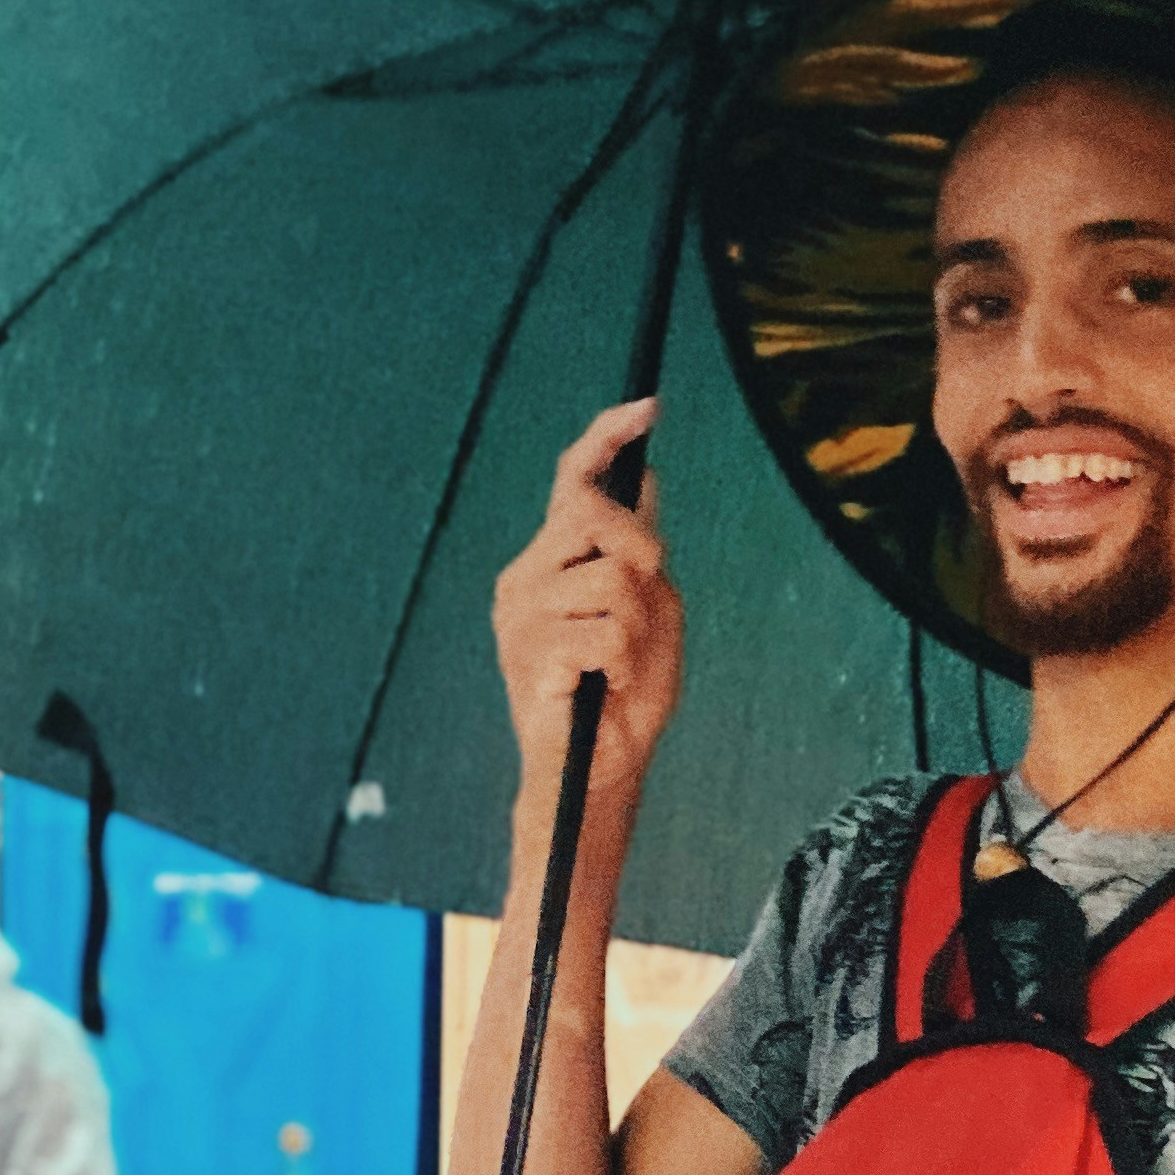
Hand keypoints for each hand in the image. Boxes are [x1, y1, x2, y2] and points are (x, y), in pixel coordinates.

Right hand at [492, 399, 683, 813]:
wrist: (601, 767)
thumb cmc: (627, 693)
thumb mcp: (653, 611)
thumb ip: (642, 552)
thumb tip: (646, 480)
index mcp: (554, 559)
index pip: (572, 481)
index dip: (607, 438)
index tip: (649, 407)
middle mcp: (527, 576)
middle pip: (591, 512)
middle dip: (639, 548)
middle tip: (650, 589)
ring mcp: (522, 614)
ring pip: (611, 579)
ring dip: (638, 626)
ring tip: (621, 664)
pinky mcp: (528, 654)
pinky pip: (606, 632)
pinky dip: (624, 663)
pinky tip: (604, 686)